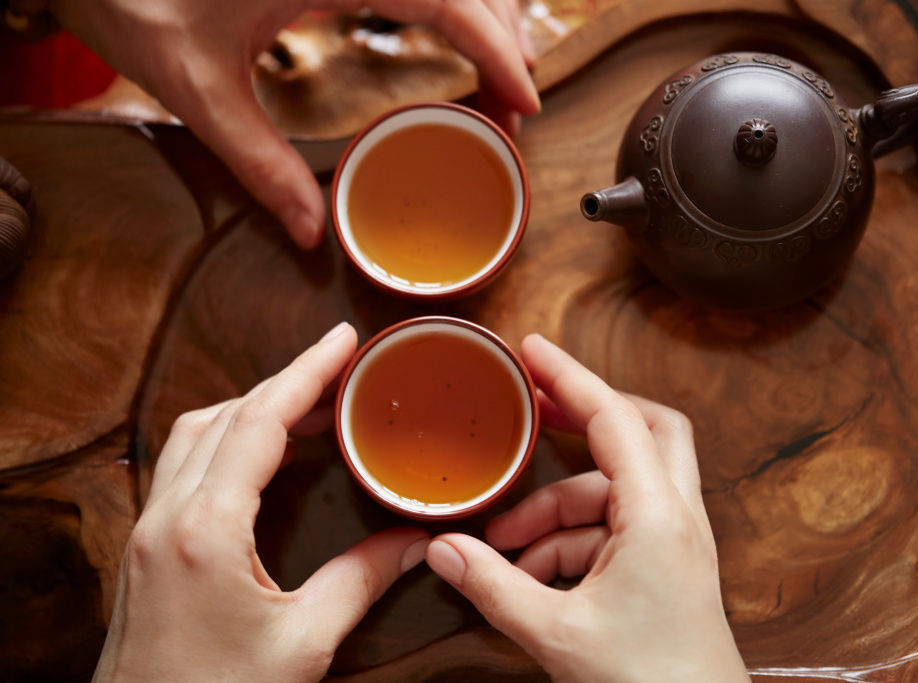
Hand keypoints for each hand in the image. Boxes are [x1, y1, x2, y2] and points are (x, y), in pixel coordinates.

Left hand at [49, 0, 538, 248]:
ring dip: (480, 12)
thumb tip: (313, 228)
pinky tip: (446, 37)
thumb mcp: (197, 90)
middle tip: (515, 100)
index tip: (523, 95)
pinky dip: (444, 2)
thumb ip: (262, 164)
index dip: (494, 47)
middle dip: (502, 32)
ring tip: (495, 71)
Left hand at [94, 322, 428, 681]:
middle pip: (225, 416)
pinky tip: (256, 455)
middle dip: (285, 382)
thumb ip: (361, 580)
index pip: (260, 422)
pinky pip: (180, 466)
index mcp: (205, 530)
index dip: (306, 372)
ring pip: (194, 434)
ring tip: (305, 404)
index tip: (342, 340)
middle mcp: (166, 517)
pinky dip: (223, 439)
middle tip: (338, 369)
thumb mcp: (302, 642)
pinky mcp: (144, 551)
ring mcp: (147, 532)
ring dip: (249, 407)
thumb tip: (417, 542)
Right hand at [425, 334, 748, 681]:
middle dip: (584, 417)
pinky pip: (615, 532)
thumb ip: (493, 586)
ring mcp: (677, 543)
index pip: (612, 417)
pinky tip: (531, 576)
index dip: (569, 376)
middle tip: (533, 411)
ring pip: (615, 492)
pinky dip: (571, 543)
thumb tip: (443, 550)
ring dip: (557, 510)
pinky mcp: (668, 569)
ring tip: (504, 545)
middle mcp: (676, 517)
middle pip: (641, 431)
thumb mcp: (557, 633)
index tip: (532, 349)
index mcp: (658, 515)